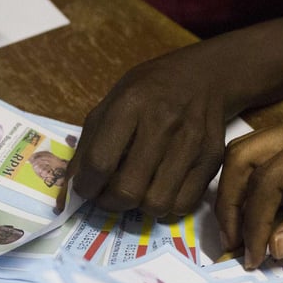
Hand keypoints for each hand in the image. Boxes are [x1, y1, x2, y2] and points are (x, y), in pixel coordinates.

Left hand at [70, 51, 224, 217]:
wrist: (204, 76)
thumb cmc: (149, 91)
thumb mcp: (111, 103)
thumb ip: (88, 145)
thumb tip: (70, 191)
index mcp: (130, 105)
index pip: (99, 161)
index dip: (85, 187)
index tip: (85, 190)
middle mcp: (163, 123)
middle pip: (128, 190)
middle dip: (110, 202)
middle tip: (108, 196)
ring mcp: (191, 143)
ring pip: (156, 204)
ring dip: (140, 206)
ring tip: (137, 190)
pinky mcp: (212, 160)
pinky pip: (183, 205)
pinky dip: (167, 206)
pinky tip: (161, 188)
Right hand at [215, 110, 282, 267]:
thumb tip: (274, 247)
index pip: (270, 177)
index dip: (255, 221)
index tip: (256, 258)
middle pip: (244, 157)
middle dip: (231, 203)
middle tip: (234, 245)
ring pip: (246, 156)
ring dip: (236, 196)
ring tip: (240, 236)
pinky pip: (263, 161)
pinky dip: (252, 191)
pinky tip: (258, 222)